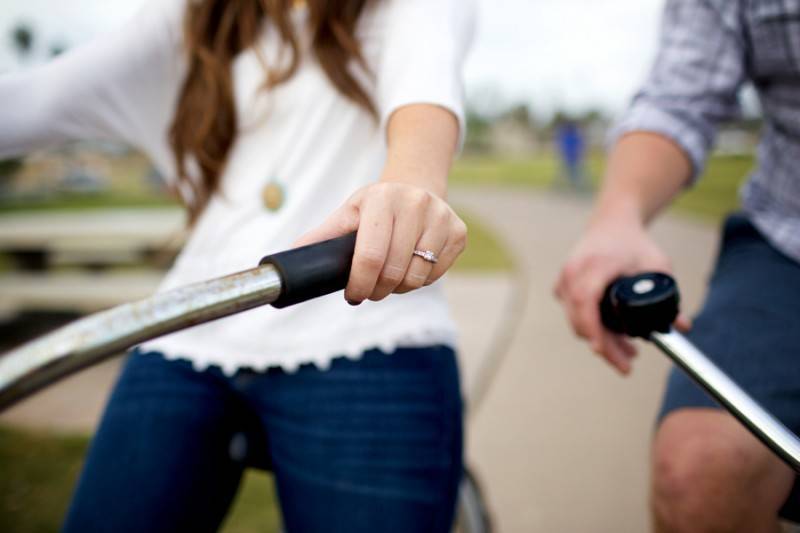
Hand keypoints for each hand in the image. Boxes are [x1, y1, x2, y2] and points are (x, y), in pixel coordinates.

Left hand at [295, 182, 466, 304]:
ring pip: (416, 277)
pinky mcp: (459, 232)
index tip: (353, 296)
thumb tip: (285, 262)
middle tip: (369, 291)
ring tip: (389, 278)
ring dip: (398, 288)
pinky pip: (436, 274)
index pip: (371, 256)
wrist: (417, 186)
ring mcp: (442, 217)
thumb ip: (321, 237)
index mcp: (383, 198)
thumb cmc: (375, 207)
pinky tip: (410, 267)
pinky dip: (420, 280)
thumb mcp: (347, 214)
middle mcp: (416, 204)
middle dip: (377, 290)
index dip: (359, 284)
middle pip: (394, 272)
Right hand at [554, 220, 690, 374]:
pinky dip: (591, 327)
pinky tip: (613, 334)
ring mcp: (563, 280)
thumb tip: (682, 326)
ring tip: (628, 351)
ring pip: (576, 321)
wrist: (611, 223)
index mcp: (595, 265)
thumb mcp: (658, 266)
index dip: (592, 328)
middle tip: (628, 364)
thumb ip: (670, 296)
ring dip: (599, 339)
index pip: (585, 301)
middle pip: (580, 319)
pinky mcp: (561, 286)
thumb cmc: (634, 244)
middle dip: (603, 346)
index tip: (602, 350)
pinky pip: (573, 314)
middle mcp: (573, 273)